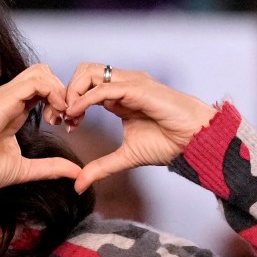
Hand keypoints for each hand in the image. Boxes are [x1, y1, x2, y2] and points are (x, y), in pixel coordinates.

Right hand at [0, 64, 81, 209]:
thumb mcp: (24, 169)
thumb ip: (50, 168)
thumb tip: (76, 173)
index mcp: (12, 110)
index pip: (42, 89)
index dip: (60, 101)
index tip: (66, 125)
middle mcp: (8, 99)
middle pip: (44, 74)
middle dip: (63, 92)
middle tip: (67, 118)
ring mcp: (4, 96)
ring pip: (42, 73)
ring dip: (60, 91)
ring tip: (62, 116)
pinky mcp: (3, 99)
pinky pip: (36, 81)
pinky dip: (53, 92)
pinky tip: (57, 113)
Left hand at [61, 63, 216, 193]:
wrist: (195, 140)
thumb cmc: (169, 143)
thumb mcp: (126, 157)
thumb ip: (101, 167)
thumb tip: (78, 185)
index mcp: (119, 96)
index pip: (85, 85)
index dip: (70, 101)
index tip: (65, 124)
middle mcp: (123, 84)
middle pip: (83, 72)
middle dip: (66, 92)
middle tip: (61, 117)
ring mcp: (130, 83)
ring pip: (90, 73)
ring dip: (72, 92)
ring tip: (69, 116)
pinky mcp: (138, 89)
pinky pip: (104, 88)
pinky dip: (85, 99)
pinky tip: (76, 114)